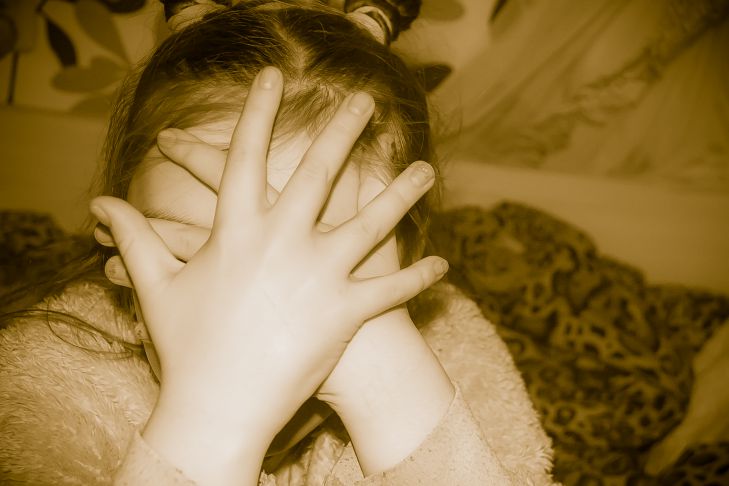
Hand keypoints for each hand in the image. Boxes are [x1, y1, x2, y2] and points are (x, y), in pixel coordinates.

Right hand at [91, 66, 446, 484]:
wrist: (216, 409)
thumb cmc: (184, 346)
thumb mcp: (156, 285)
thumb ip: (133, 237)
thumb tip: (99, 205)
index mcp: (236, 230)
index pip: (246, 156)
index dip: (258, 112)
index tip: (275, 79)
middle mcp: (282, 241)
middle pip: (318, 172)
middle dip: (342, 130)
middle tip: (363, 101)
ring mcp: (319, 275)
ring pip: (372, 223)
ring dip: (402, 193)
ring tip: (426, 169)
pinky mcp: (345, 313)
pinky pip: (390, 291)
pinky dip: (417, 278)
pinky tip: (443, 265)